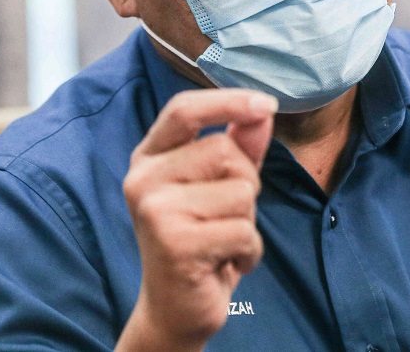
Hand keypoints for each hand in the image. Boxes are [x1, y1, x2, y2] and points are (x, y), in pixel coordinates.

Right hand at [116, 89, 276, 351]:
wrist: (176, 308)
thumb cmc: (202, 238)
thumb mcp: (220, 185)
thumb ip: (240, 146)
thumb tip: (261, 111)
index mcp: (149, 157)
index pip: (183, 109)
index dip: (228, 101)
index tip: (266, 103)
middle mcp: (143, 178)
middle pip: (225, 151)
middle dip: (245, 184)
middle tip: (224, 217)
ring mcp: (154, 210)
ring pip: (240, 190)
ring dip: (247, 220)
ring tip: (222, 240)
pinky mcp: (174, 243)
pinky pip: (244, 230)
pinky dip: (248, 250)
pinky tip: (224, 263)